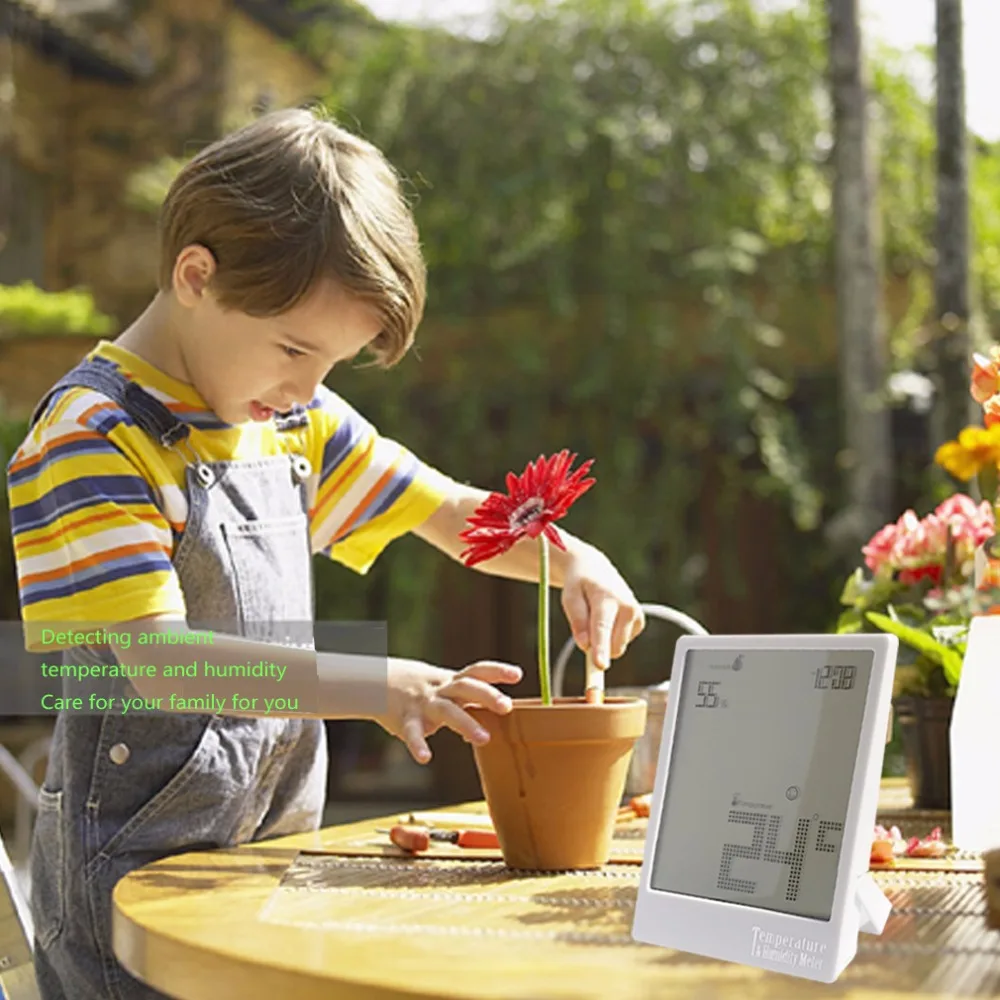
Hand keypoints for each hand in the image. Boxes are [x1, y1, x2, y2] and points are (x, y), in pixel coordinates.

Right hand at [375, 659, 522, 763]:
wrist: (377, 682)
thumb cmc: (422, 688)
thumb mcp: (446, 687)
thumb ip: (470, 698)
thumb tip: (500, 710)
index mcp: (452, 681)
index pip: (477, 671)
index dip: (497, 671)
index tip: (518, 674)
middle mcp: (440, 690)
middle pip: (466, 687)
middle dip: (487, 695)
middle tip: (506, 706)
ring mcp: (423, 704)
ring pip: (446, 711)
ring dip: (466, 724)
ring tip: (484, 739)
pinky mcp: (406, 720)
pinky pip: (412, 733)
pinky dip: (418, 744)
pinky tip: (425, 758)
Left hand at [561, 548, 644, 669]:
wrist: (596, 570)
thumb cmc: (579, 585)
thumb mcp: (569, 598)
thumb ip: (577, 621)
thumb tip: (585, 646)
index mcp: (607, 598)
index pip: (603, 628)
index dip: (601, 649)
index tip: (600, 666)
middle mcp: (627, 606)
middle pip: (613, 646)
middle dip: (597, 648)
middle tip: (584, 630)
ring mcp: (636, 614)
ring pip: (618, 648)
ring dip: (604, 641)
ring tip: (596, 616)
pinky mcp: (639, 621)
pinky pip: (622, 643)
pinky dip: (612, 637)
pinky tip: (607, 618)